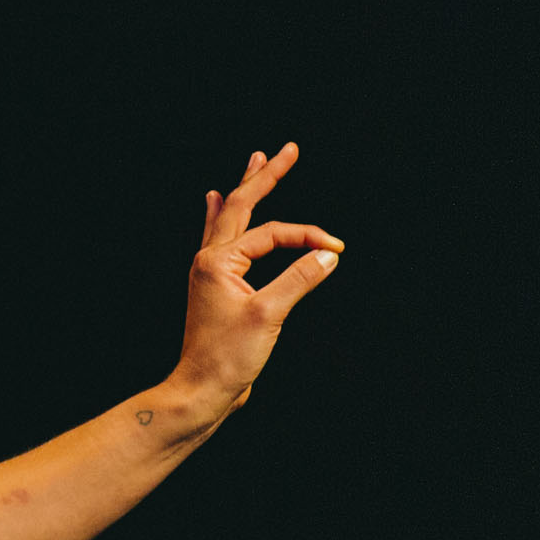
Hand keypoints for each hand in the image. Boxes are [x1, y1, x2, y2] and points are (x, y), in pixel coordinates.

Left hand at [170, 143, 342, 419]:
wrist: (202, 390)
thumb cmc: (228, 358)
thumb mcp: (269, 315)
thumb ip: (299, 279)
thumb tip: (329, 253)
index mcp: (219, 261)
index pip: (273, 234)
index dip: (308, 236)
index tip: (337, 248)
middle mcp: (210, 259)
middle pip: (240, 206)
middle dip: (265, 177)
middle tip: (286, 150)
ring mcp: (210, 272)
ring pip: (229, 218)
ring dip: (244, 190)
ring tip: (255, 162)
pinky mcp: (216, 287)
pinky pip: (220, 239)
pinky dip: (222, 217)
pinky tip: (212, 203)